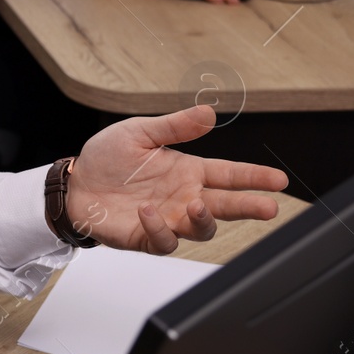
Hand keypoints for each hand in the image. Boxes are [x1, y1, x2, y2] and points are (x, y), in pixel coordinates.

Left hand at [65, 105, 287, 254]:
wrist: (74, 184)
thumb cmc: (107, 159)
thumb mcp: (139, 133)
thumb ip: (174, 127)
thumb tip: (207, 112)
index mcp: (187, 171)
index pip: (229, 174)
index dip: (254, 177)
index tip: (279, 179)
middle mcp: (184, 197)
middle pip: (226, 206)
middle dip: (249, 206)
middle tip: (268, 207)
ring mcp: (169, 219)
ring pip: (201, 229)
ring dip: (203, 219)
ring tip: (195, 203)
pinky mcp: (147, 237)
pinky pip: (165, 241)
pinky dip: (160, 229)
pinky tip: (148, 212)